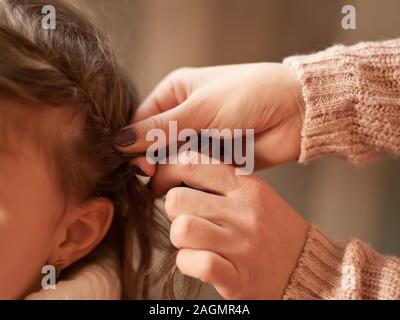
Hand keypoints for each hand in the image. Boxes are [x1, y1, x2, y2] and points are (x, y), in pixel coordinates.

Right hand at [114, 63, 304, 174]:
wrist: (295, 112)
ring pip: (171, 161)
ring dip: (172, 171)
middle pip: (153, 145)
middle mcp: (183, 116)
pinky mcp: (214, 158)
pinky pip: (192, 172)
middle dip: (153, 160)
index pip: (141, 121)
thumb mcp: (200, 109)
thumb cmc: (249, 96)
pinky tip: (192, 182)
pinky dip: (189, 178)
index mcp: (175, 93)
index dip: (134, 144)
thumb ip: (159, 130)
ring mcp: (199, 138)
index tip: (136, 164)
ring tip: (177, 178)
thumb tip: (118, 142)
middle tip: (155, 174)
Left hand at [151, 151, 308, 298]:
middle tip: (187, 218)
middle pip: (177, 199)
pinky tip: (201, 263)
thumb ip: (218, 181)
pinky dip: (189, 264)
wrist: (305, 265)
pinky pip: (196, 263)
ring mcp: (243, 245)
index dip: (167, 173)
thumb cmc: (270, 227)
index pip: (191, 163)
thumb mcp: (252, 193)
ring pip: (182, 229)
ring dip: (180, 239)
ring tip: (195, 242)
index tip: (165, 186)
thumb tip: (174, 171)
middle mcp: (245, 212)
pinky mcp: (238, 277)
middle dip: (174, 211)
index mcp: (246, 186)